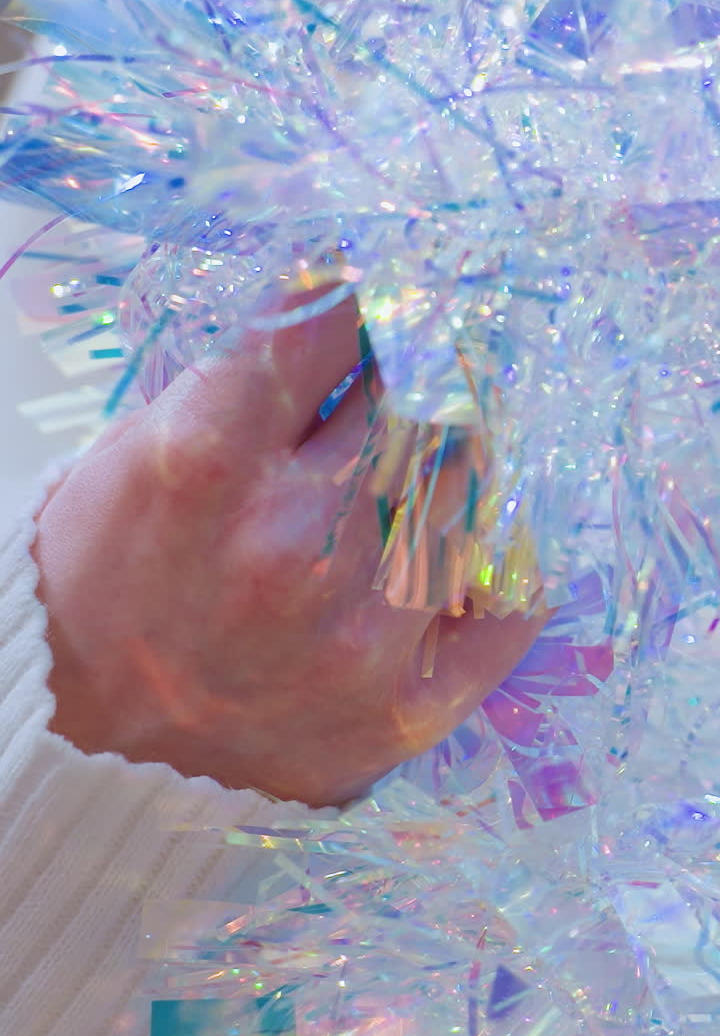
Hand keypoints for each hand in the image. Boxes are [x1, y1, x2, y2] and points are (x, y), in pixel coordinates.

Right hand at [34, 295, 543, 805]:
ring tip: (429, 461)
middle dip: (419, 371)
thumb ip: (253, 384)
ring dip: (460, 459)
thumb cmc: (110, 578)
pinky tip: (481, 534)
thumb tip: (361, 321)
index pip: (336, 320)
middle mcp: (294, 543)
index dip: (366, 292)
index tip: (383, 291)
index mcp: (209, 460)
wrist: (96, 743)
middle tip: (421, 369)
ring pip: (476, 486)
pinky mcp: (406, 710)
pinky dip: (512, 555)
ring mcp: (359, 633)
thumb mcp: (142, 449)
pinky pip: (513, 603)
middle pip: (419, 399)